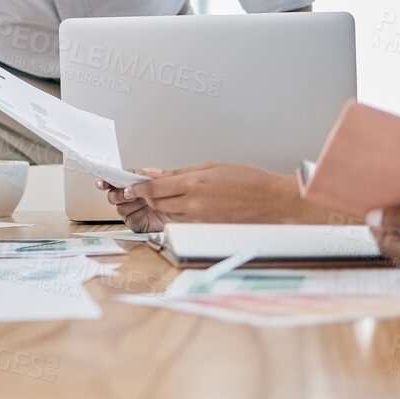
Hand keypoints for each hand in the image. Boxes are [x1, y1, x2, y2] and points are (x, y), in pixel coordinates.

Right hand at [99, 171, 169, 231]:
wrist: (181, 212)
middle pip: (113, 196)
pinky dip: (139, 213)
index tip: (102, 183)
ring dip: (134, 203)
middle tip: (129, 191)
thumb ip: (151, 175)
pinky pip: (131, 218)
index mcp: (130, 185)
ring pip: (121, 208)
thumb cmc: (171, 196)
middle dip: (120, 193)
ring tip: (147, 200)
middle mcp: (127, 198)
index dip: (105, 182)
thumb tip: (143, 172)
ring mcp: (130, 211)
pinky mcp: (136, 223)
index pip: (113, 181)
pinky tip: (148, 209)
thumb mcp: (162, 181)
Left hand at [108, 163, 306, 225]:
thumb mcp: (212, 167)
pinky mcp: (205, 230)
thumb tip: (158, 174)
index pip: (154, 187)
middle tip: (127, 193)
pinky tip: (171, 209)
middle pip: (155, 202)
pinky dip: (171, 216)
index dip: (136, 187)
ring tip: (146, 200)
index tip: (125, 185)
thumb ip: (182, 172)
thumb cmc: (250, 181)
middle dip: (139, 197)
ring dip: (154, 207)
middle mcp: (193, 204)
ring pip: (165, 214)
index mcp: (194, 183)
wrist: (274, 203)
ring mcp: (199, 220)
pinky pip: (180, 223)